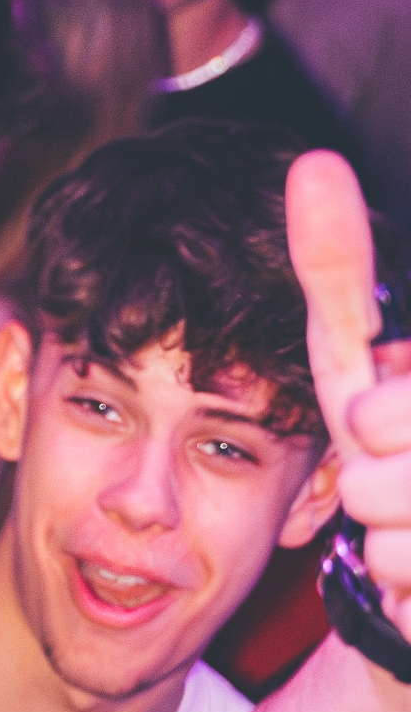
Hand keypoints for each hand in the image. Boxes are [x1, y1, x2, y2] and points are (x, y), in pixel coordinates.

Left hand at [291, 152, 410, 632]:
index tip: (387, 424)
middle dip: (375, 483)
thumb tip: (313, 164)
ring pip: (395, 541)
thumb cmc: (394, 457)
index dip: (378, 419)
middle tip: (397, 487)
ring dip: (392, 548)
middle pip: (380, 471)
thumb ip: (338, 270)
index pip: (377, 410)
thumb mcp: (358, 363)